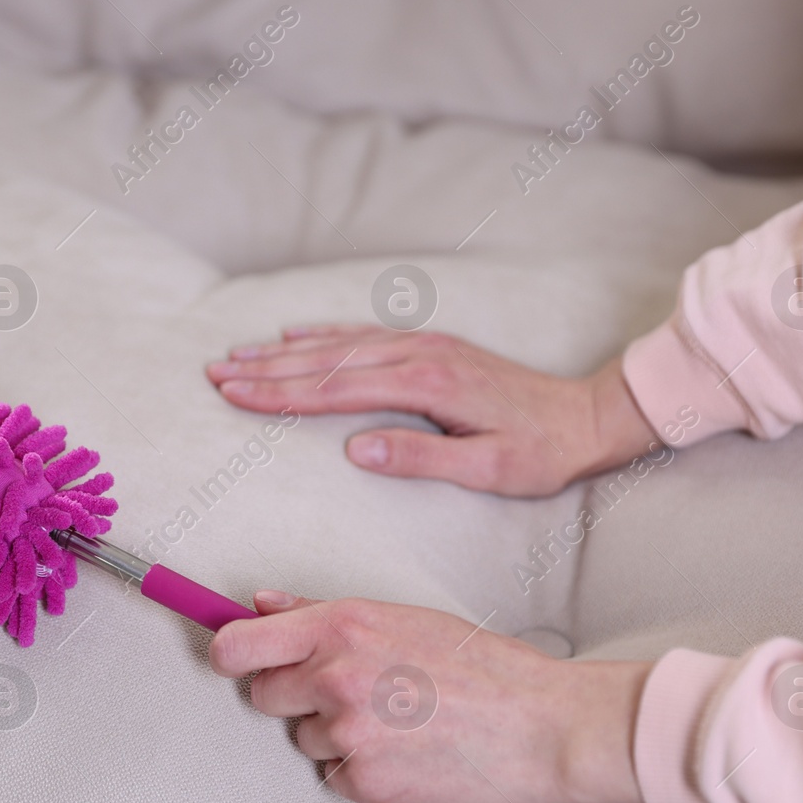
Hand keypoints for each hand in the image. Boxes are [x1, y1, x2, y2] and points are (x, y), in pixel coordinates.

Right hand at [205, 324, 657, 496]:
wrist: (588, 416)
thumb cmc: (540, 453)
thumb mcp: (487, 469)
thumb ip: (421, 457)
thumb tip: (357, 449)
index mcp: (426, 387)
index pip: (335, 389)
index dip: (279, 394)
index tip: (233, 394)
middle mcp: (419, 355)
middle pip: (325, 360)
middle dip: (264, 368)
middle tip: (214, 373)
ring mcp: (424, 345)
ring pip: (338, 343)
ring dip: (283, 351)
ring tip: (236, 355)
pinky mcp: (431, 346)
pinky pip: (363, 333)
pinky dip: (323, 333)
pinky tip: (294, 334)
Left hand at [209, 592, 651, 802]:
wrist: (541, 726)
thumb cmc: (482, 668)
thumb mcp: (403, 618)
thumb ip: (323, 613)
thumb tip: (262, 604)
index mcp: (342, 626)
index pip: (238, 644)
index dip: (229, 654)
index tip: (232, 658)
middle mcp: (335, 677)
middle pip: (263, 695)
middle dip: (292, 694)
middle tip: (346, 692)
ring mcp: (346, 734)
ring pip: (302, 737)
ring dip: (332, 733)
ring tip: (395, 720)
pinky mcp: (363, 782)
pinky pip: (334, 774)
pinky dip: (360, 768)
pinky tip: (406, 750)